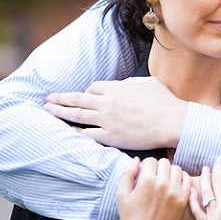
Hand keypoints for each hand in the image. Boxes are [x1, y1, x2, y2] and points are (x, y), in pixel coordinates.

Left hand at [45, 78, 180, 148]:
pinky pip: (88, 134)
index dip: (85, 93)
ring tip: (48, 110)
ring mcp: (108, 120)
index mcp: (116, 88)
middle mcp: (107, 102)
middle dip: (60, 98)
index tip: (81, 97)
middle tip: (47, 99)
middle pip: (77, 99)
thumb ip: (129, 82)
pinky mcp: (111, 136)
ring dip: (60, 112)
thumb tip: (121, 84)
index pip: (92, 88)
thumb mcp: (147, 82)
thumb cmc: (164, 102)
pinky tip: (67, 131)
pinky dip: (76, 132)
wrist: (172, 121)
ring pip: (77, 115)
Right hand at [117, 156, 195, 219]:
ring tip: (164, 181)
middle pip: (164, 162)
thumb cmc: (130, 219)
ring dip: (170, 172)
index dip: (146, 166)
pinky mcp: (183, 200)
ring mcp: (175, 192)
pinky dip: (182, 179)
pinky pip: (187, 180)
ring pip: (177, 169)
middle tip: (154, 178)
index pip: (151, 160)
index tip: (145, 174)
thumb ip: (127, 174)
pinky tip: (175, 185)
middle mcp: (162, 184)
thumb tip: (137, 160)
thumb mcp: (121, 195)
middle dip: (158, 168)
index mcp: (146, 181)